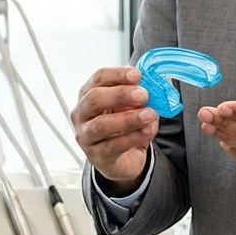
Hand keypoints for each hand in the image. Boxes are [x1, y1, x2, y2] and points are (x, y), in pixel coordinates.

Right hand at [72, 66, 157, 194]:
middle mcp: (82, 114)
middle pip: (94, 99)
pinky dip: (132, 137)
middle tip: (143, 95)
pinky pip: (112, 146)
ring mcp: (86, 136)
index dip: (117, 74)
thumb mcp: (132, 107)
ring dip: (128, 118)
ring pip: (101, 125)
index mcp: (89, 94)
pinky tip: (146, 131)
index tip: (136, 75)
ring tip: (149, 115)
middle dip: (120, 95)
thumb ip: (139, 97)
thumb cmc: (124, 127)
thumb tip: (153, 88)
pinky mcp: (96, 155)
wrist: (124, 159)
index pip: (99, 78)